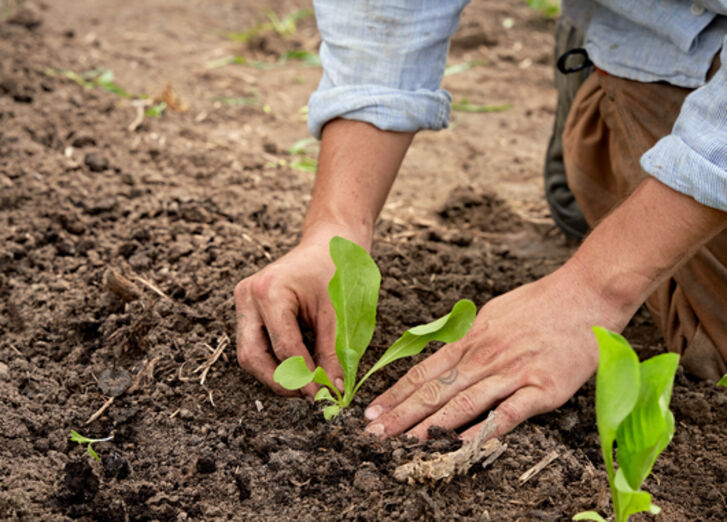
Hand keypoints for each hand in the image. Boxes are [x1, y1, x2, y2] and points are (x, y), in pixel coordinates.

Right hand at [234, 228, 346, 397]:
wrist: (328, 244)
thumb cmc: (335, 271)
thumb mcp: (338, 314)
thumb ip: (333, 354)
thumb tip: (332, 391)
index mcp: (270, 291)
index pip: (284, 348)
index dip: (304, 377)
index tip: (324, 394)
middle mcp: (248, 295)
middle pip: (253, 356)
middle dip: (281, 382)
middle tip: (309, 396)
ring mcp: (243, 302)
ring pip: (250, 355)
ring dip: (277, 375)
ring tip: (307, 383)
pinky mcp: (247, 309)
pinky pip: (256, 345)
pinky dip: (276, 361)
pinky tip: (300, 366)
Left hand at [363, 261, 634, 440]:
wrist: (586, 294)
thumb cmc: (540, 303)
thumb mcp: (492, 314)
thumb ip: (467, 338)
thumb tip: (441, 357)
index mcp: (470, 339)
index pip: (423, 372)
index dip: (395, 394)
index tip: (372, 412)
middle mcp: (484, 356)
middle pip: (435, 390)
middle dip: (401, 415)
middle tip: (374, 434)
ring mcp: (513, 372)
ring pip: (463, 402)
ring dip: (431, 426)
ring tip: (405, 444)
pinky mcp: (543, 387)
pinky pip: (509, 412)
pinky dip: (485, 429)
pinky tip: (463, 443)